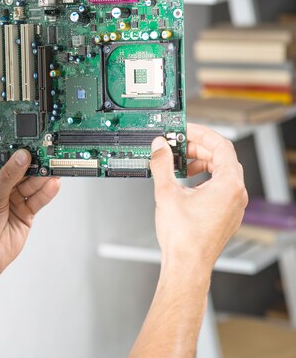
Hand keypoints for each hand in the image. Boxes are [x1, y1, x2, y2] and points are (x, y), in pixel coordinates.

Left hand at [0, 150, 60, 277]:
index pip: (1, 159)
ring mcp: (13, 200)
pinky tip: (53, 184)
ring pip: (31, 184)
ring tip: (54, 166)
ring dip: (42, 176)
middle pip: (20, 170)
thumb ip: (8, 178)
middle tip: (47, 152)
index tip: (29, 141)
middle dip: (33, 162)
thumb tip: (21, 157)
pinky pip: (37, 200)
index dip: (15, 150)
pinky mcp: (25, 213)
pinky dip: (46, 192)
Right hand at [150, 123, 247, 268]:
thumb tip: (159, 147)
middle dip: (198, 149)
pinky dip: (203, 179)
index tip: (185, 130)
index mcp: (228, 184)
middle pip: (222, 158)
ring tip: (179, 165)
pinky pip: (220, 188)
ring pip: (221, 173)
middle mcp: (236, 194)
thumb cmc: (183, 237)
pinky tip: (185, 184)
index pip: (221, 145)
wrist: (187, 264)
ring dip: (200, 163)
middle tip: (178, 145)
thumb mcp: (166, 193)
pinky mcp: (226, 215)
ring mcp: (233, 206)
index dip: (201, 134)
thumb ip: (162, 164)